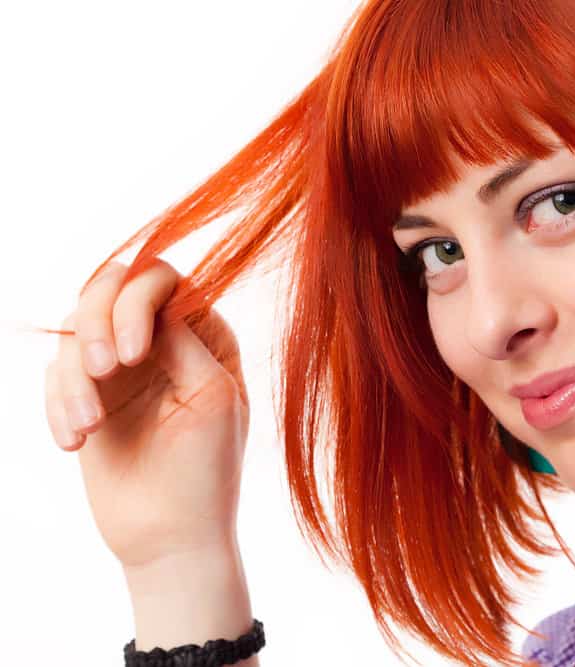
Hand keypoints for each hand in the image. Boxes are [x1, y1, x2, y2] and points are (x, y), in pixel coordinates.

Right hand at [43, 258, 250, 570]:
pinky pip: (54, 374)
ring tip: (85, 426)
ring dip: (71, 378)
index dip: (136, 303)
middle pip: (110, 287)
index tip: (131, 356)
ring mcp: (123, 368)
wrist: (171, 538)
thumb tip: (149, 296)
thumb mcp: (212, 395)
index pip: (162, 280)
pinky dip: (57, 404)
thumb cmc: (207, 469)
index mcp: (206, 335)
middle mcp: (163, 341)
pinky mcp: (89, 397)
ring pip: (76, 331)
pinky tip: (73, 442)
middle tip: (101, 373)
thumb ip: (184, 339)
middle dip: (95, 323)